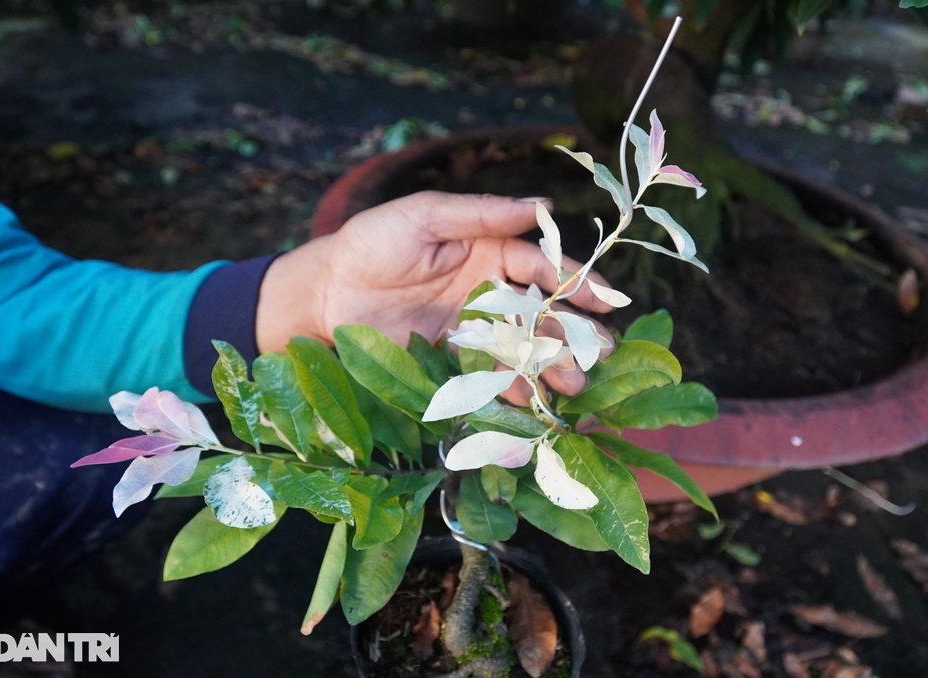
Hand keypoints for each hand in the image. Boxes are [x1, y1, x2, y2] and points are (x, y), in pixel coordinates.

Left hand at [256, 191, 611, 394]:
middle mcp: (487, 288)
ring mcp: (471, 326)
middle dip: (573, 330)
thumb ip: (482, 214)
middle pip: (541, 311)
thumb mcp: (426, 215)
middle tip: (603, 352)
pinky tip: (529, 400)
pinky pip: (488, 373)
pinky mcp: (451, 358)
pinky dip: (508, 386)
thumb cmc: (372, 243)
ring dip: (549, 365)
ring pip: (521, 346)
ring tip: (576, 386)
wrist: (324, 292)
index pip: (541, 265)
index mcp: (488, 249)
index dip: (574, 280)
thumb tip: (543, 206)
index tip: (603, 299)